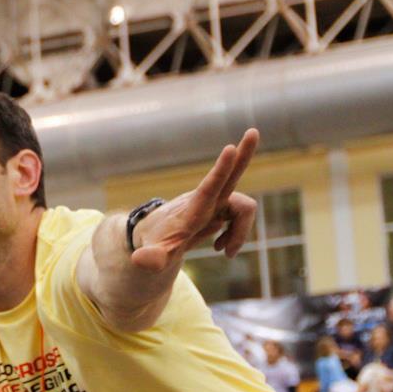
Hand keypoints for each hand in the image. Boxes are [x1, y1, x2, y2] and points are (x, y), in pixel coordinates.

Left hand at [129, 129, 259, 270]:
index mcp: (194, 207)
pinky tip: (221, 250)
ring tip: (222, 252)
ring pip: (245, 210)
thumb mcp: (156, 254)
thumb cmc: (157, 242)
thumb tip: (140, 260)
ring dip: (240, 234)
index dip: (221, 169)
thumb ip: (152, 258)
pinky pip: (243, 218)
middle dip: (244, 154)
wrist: (157, 235)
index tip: (229, 148)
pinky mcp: (222, 208)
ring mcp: (216, 202)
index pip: (210, 186)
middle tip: (252, 131)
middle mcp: (208, 199)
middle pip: (232, 173)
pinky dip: (238, 236)